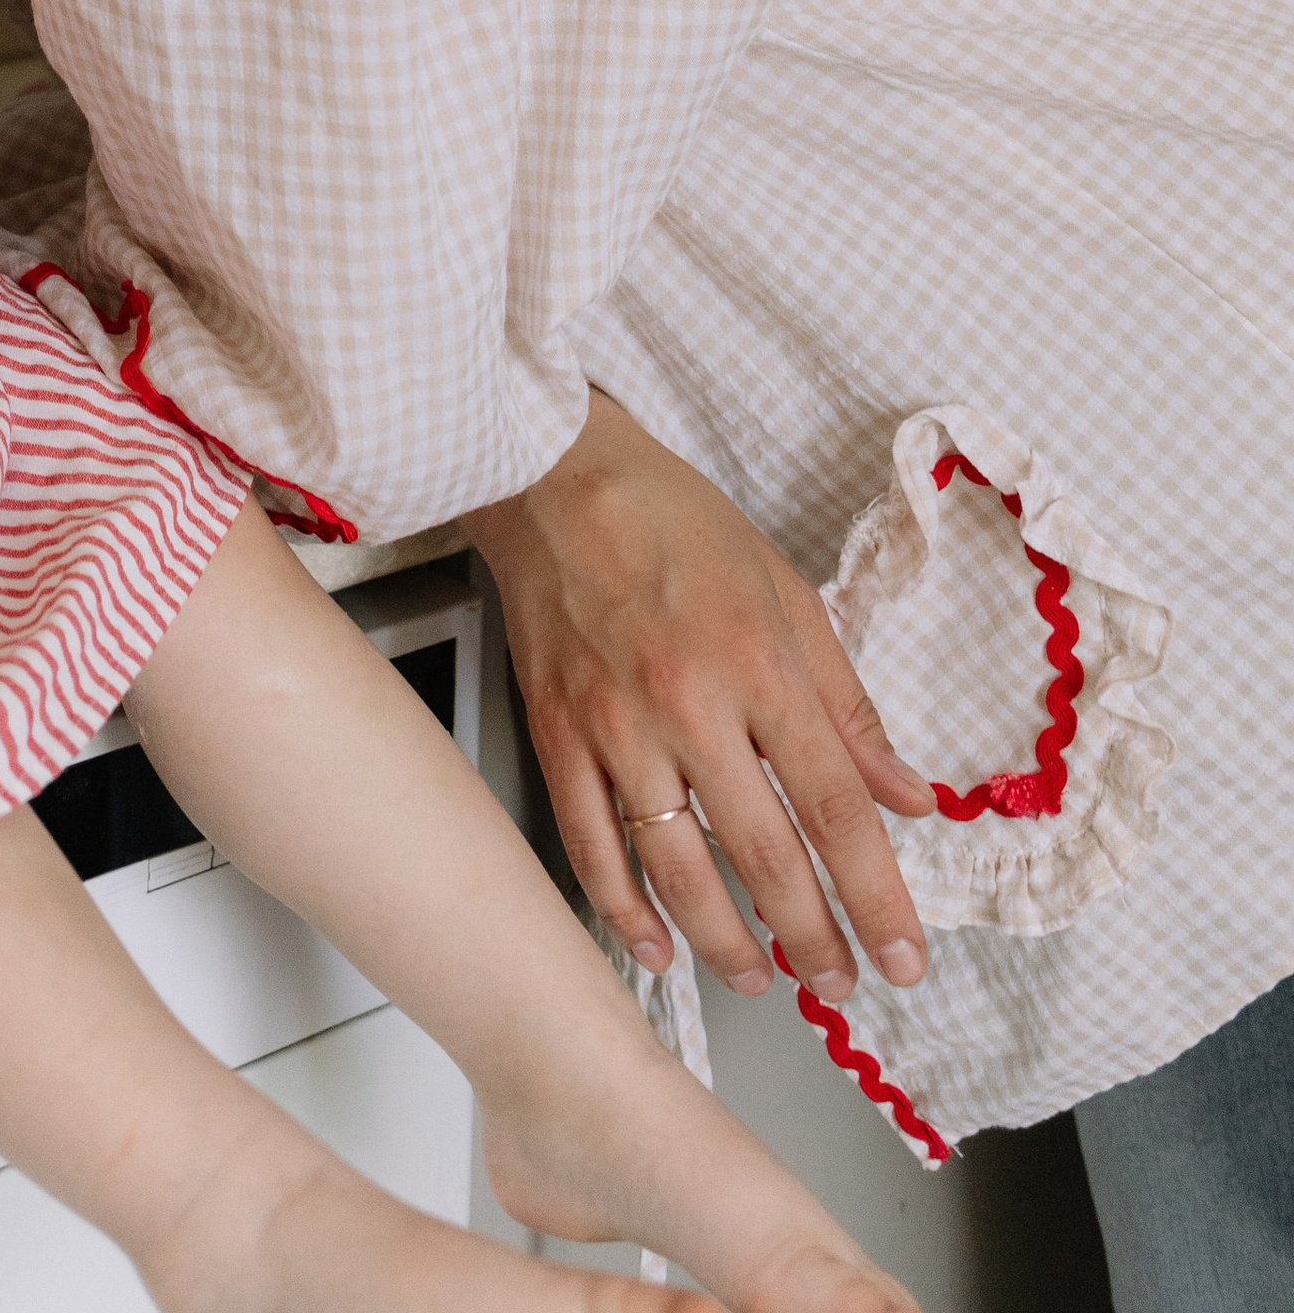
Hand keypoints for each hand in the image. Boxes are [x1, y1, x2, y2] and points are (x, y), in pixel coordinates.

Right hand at [466, 390, 933, 1006]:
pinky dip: (623, 909)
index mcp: (760, 662)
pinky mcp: (556, 733)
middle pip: (763, 852)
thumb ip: (848, 705)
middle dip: (811, 937)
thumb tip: (907, 796)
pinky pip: (591, 844)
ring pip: (676, 867)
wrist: (553, 476)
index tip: (905, 956)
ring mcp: (615, 724)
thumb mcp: (788, 593)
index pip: (834, 805)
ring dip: (725, 941)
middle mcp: (688, 702)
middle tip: (840, 983)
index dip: (877, 895)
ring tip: (760, 981)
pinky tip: (657, 947)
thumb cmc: (674, 523)